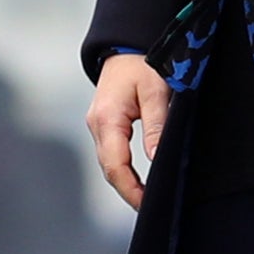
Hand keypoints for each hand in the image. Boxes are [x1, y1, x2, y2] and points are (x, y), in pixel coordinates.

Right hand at [85, 52, 168, 208]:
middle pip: (110, 169)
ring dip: (126, 183)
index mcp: (107, 118)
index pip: (115, 165)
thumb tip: (156, 159)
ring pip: (110, 164)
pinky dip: (124, 170)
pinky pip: (112, 154)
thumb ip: (156, 124)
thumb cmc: (143, 62)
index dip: (131, 189)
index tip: (148, 204)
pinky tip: (140, 181)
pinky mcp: (104, 125)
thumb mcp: (155, 90)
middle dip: (129, 192)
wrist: (126, 44)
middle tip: (153, 209)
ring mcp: (98, 126)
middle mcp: (97, 125)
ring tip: (149, 200)